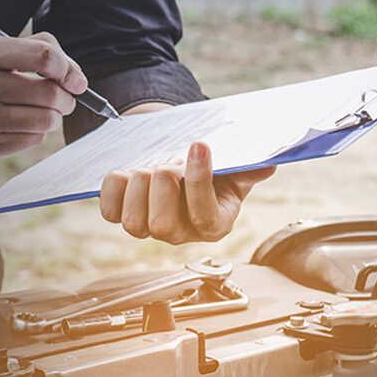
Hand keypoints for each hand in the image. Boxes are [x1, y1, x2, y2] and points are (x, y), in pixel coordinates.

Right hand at [0, 33, 84, 172]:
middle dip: (65, 97)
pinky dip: (32, 133)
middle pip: (50, 94)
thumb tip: (67, 65)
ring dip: (50, 117)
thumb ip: (21, 49)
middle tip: (62, 96)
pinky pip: (27, 142)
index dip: (68, 67)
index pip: (42, 56)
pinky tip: (18, 125)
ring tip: (37, 110)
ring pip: (43, 121)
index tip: (74, 77)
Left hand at [100, 140, 275, 243]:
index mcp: (213, 224)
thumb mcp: (236, 169)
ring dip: (138, 188)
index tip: (199, 144)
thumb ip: (249, 169)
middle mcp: (181, 232)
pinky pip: (110, 212)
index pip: (204, 215)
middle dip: (162, 187)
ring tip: (148, 167)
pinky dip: (114, 188)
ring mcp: (150, 228)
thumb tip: (267, 165)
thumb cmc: (215, 171)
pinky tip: (128, 171)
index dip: (199, 180)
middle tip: (167, 163)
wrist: (186, 165)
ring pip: (134, 224)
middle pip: (163, 226)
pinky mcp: (124, 216)